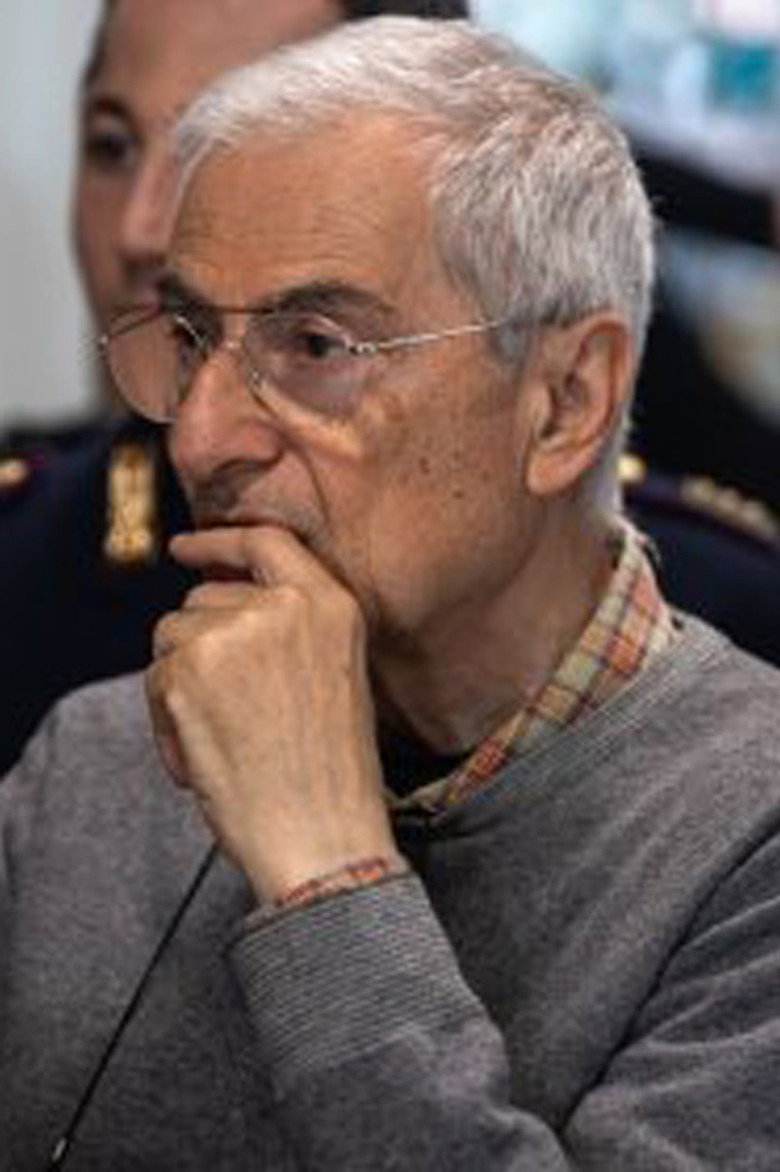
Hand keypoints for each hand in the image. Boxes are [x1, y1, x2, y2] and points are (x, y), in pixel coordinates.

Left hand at [146, 525, 399, 901]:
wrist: (323, 835)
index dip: (219, 541)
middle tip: (226, 711)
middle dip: (198, 646)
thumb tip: (212, 605)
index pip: (267, 541)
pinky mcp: (189, 667)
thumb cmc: (329, 775)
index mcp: (332, 604)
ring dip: (179, 685)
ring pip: (172, 635)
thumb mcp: (333, 676)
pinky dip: (165, 722)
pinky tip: (204, 758)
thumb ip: (287, 629)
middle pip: (204, 597)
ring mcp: (235, 631)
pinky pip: (154, 679)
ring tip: (222, 740)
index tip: (185, 548)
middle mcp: (284, 605)